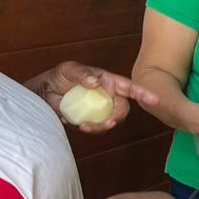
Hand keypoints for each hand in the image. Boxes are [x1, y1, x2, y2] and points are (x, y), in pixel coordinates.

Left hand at [28, 62, 157, 133]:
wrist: (44, 93)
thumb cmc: (59, 76)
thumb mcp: (68, 69)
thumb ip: (81, 73)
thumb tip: (94, 82)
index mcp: (108, 82)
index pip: (129, 87)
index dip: (143, 93)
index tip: (155, 99)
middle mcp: (108, 97)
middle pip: (122, 110)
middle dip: (117, 118)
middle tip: (106, 123)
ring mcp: (99, 111)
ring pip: (110, 123)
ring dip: (101, 127)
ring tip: (84, 125)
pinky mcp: (90, 121)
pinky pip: (96, 129)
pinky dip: (89, 129)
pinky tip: (76, 124)